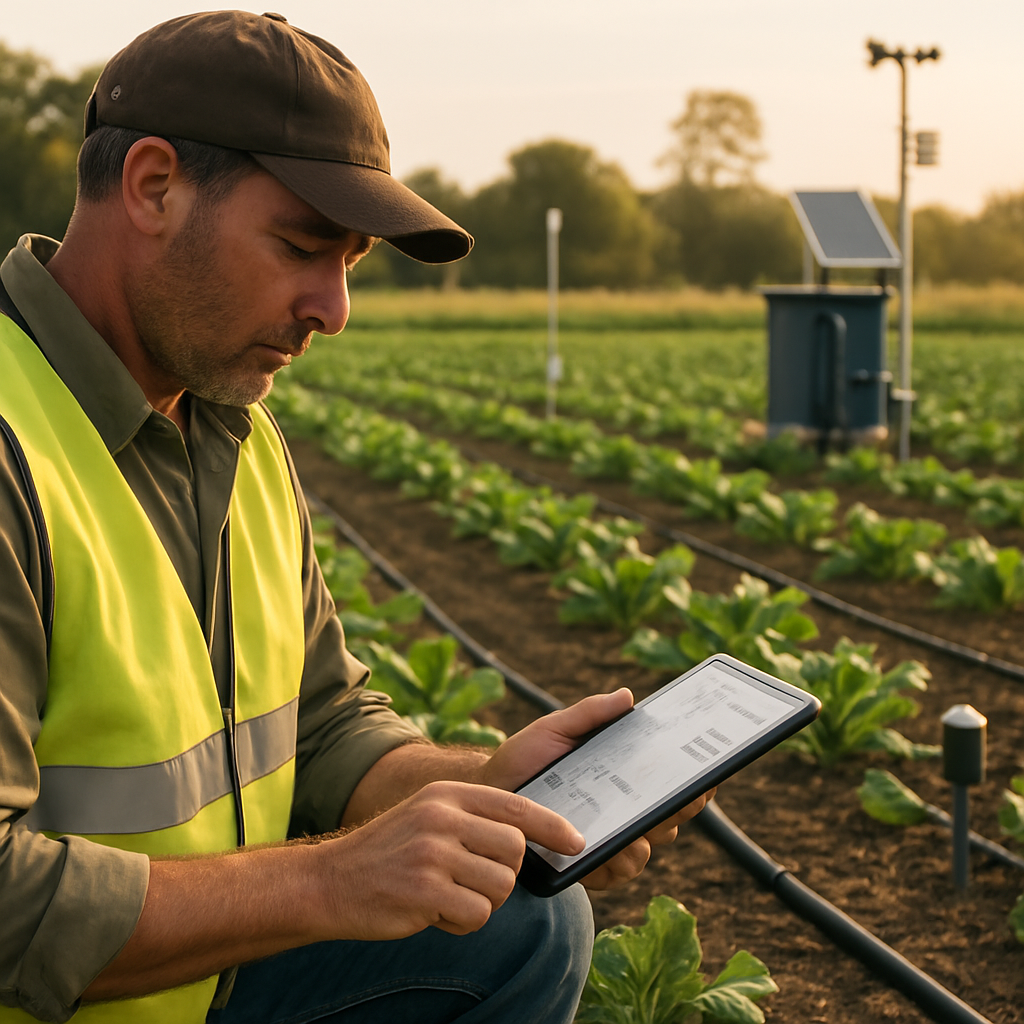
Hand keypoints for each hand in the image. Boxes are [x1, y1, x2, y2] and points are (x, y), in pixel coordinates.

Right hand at [314, 780, 584, 940]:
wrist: (330, 881)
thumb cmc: (389, 852)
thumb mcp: (428, 815)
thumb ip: (472, 818)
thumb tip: (527, 838)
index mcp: (447, 794)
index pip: (516, 806)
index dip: (552, 826)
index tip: (576, 841)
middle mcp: (442, 817)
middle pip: (514, 850)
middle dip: (505, 874)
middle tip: (475, 881)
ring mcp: (434, 853)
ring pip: (500, 886)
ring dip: (483, 901)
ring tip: (448, 895)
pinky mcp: (426, 891)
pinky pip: (478, 914)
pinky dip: (462, 921)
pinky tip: (434, 911)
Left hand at [480, 690, 715, 890]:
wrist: (487, 793)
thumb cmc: (524, 758)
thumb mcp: (554, 729)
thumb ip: (589, 713)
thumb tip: (627, 697)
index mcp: (624, 777)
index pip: (670, 781)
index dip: (697, 779)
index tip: (709, 768)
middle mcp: (623, 811)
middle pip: (670, 817)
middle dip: (683, 806)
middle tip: (684, 793)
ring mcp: (607, 840)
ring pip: (646, 850)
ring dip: (647, 839)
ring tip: (638, 828)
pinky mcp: (585, 867)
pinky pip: (613, 874)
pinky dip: (615, 865)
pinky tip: (607, 852)